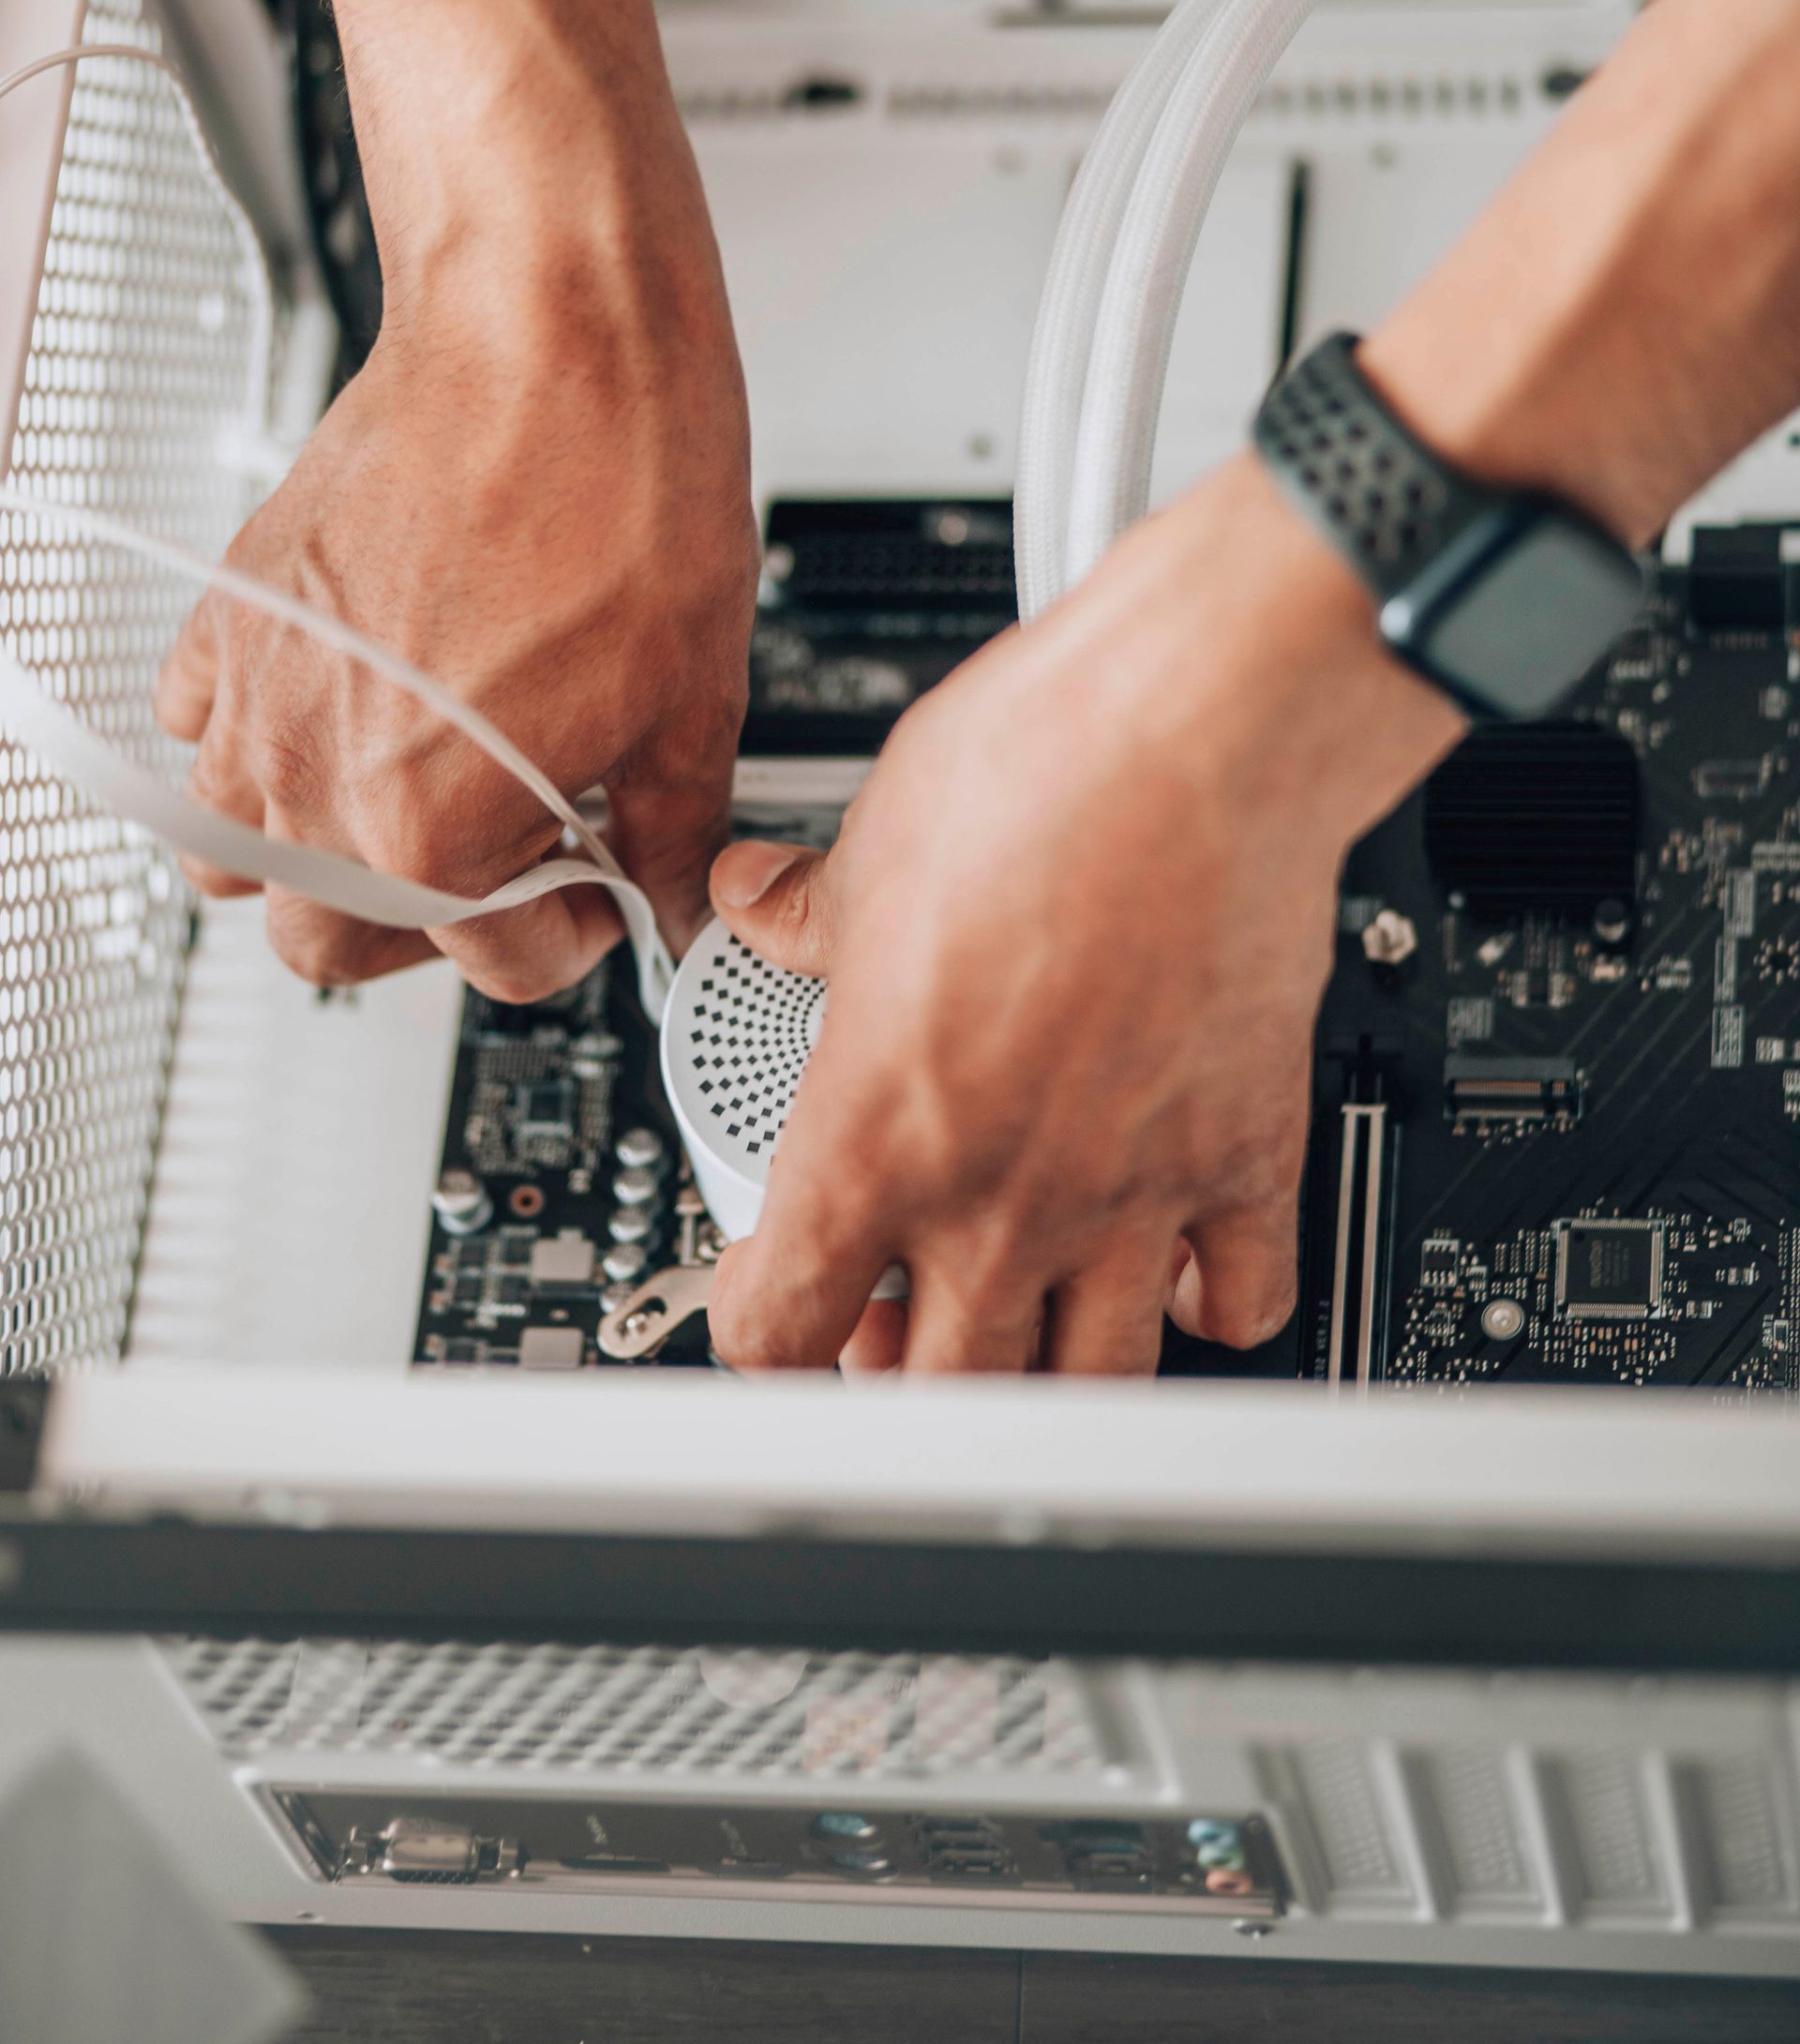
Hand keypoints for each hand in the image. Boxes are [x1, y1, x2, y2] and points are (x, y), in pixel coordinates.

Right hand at [157, 177, 757, 999]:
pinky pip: (190, 727)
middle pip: (328, 944)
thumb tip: (674, 885)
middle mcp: (315, 780)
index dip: (570, 934)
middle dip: (423, 929)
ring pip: (228, 856)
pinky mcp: (230, 615)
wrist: (552, 338)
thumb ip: (670, 831)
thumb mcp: (690, 703)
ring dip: (310, 857)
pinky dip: (242, 742)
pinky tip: (335, 707)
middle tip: (502, 869)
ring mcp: (258, 697)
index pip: (492, 962)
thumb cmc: (620, 492)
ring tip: (400, 804)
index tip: (598, 887)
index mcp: (428, 832)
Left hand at [706, 454, 1459, 1375]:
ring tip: (1023, 1320)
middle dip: (897, 1377)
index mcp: (878, 1128)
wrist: (1195, 730)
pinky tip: (1176, 1261)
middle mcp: (1001, 1192)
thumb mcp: (870, 843)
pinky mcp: (1245, 1155)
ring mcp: (1131, 1191)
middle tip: (890, 1323)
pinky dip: (1207, 1305)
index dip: (756, 1329)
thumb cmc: (1035, 773)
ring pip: (1088, 1381)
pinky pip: (1239, 1299)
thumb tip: (756, 898)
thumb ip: (806, 912)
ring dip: (1045, 1372)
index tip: (766, 1298)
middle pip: (935, 1389)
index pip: (780, 1328)